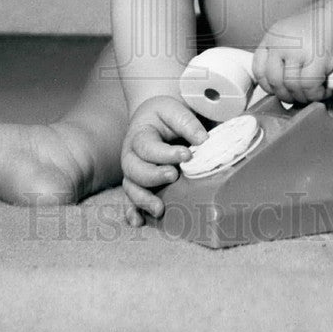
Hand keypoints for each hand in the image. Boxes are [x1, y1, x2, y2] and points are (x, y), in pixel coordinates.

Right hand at [121, 95, 206, 225]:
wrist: (154, 117)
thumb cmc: (165, 115)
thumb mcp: (174, 110)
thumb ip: (186, 122)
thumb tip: (202, 140)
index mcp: (140, 134)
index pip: (147, 146)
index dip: (165, 153)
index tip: (187, 155)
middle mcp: (131, 155)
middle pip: (133, 170)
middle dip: (153, 176)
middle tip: (174, 176)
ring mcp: (133, 172)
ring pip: (130, 187)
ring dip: (143, 199)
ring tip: (159, 208)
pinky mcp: (138, 185)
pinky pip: (130, 201)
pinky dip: (132, 212)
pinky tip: (139, 221)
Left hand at [252, 10, 332, 104]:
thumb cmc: (322, 30)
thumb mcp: (294, 39)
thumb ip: (284, 60)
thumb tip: (280, 90)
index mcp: (273, 37)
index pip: (258, 70)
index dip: (268, 86)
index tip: (278, 91)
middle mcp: (282, 42)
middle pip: (274, 81)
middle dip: (287, 95)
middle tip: (300, 96)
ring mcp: (299, 49)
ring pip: (291, 86)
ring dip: (304, 96)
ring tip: (315, 92)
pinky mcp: (317, 57)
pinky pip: (310, 86)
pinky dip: (317, 94)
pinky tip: (325, 89)